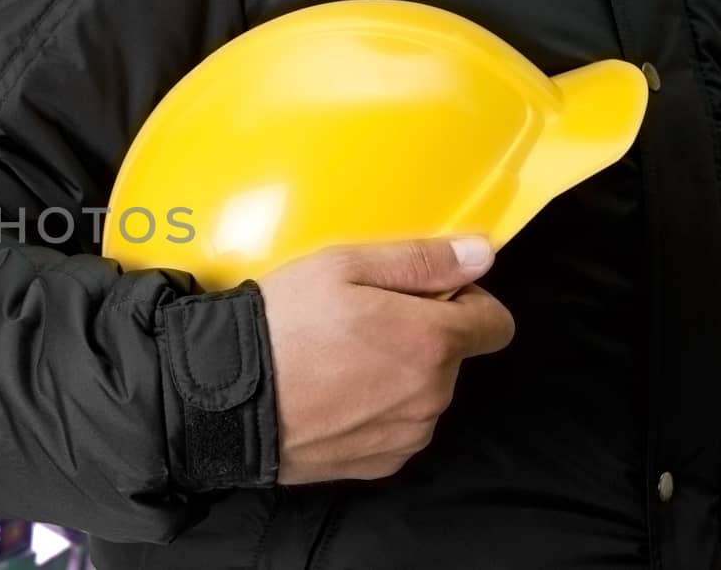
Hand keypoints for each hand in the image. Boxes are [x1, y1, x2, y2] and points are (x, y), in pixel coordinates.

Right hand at [259, 237, 514, 483]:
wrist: (224, 400)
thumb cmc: (280, 325)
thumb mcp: (343, 267)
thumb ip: (422, 260)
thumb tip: (482, 255)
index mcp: (432, 341)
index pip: (496, 323)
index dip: (464, 301)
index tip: (420, 296)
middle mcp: (432, 394)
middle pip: (452, 358)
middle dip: (419, 338)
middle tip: (358, 325)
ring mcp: (407, 435)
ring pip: (423, 395)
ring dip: (397, 378)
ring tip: (337, 363)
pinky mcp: (379, 464)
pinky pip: (396, 429)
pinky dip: (375, 413)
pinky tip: (331, 397)